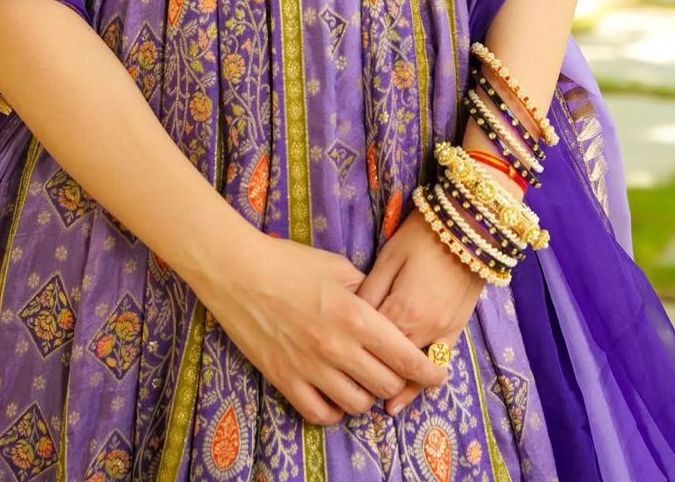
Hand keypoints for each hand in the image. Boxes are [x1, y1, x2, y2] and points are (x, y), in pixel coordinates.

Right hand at [198, 229, 450, 425]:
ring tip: (362, 379)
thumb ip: (365, 289)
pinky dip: (335, 409)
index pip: (404, 356)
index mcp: (355, 316)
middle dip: (397, 379)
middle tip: (395, 370)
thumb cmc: (287, 261)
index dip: (427, 371)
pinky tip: (336, 393)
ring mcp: (310, 368)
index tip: (437, 375)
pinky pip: (321, 414)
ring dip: (367, 394)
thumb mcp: (336, 266)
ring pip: (357, 404)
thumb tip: (383, 306)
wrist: (237, 271)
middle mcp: (337, 348)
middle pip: (386, 384)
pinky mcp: (285, 381)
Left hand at [356, 207, 484, 417]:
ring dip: (394, 384)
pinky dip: (421, 382)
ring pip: (413, 372)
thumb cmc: (422, 237)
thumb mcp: (388, 257)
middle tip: (346, 376)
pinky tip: (404, 396)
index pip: (369, 343)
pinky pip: (438, 365)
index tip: (333, 354)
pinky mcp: (457, 330)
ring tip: (373, 398)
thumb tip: (351, 317)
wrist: (469, 226)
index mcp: (401, 309)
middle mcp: (423, 330)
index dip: (350, 349)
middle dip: (369, 371)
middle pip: (390, 363)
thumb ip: (369, 291)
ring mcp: (443, 333)